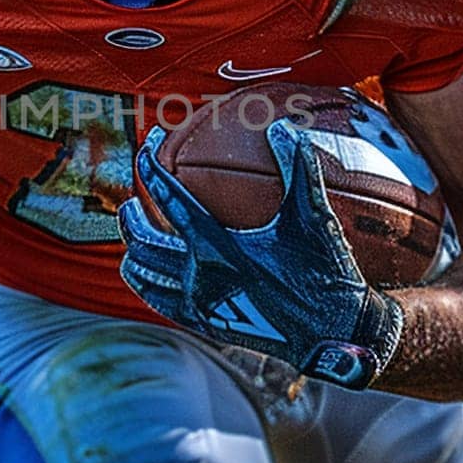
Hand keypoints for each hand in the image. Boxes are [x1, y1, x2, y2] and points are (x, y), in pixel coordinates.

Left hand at [118, 119, 402, 389]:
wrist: (332, 335)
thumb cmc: (324, 273)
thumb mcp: (313, 217)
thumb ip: (299, 167)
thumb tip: (281, 127)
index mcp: (217, 248)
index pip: (168, 198)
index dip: (151, 166)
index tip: (148, 144)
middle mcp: (199, 278)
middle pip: (142, 239)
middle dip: (131, 214)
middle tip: (134, 198)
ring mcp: (198, 304)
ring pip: (142, 274)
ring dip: (133, 248)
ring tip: (135, 232)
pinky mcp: (204, 324)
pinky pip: (158, 301)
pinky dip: (145, 281)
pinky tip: (149, 271)